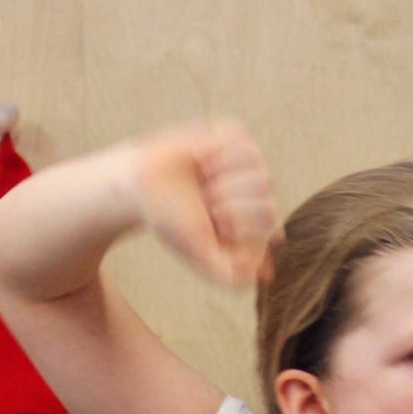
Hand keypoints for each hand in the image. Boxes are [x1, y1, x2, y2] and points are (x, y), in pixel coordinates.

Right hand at [133, 118, 279, 286]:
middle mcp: (257, 196)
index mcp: (253, 226)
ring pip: (262, 177)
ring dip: (223, 183)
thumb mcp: (202, 257)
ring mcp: (249, 165)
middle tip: (205, 205)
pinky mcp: (236, 136)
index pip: (271, 230)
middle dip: (230, 210)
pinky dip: (217, 156)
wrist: (141, 184)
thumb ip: (234, 277)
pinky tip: (202, 161)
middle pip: (269, 206)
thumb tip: (267, 273)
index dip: (237, 229)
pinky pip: (244, 145)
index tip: (211, 226)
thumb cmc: (171, 221)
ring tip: (203, 182)